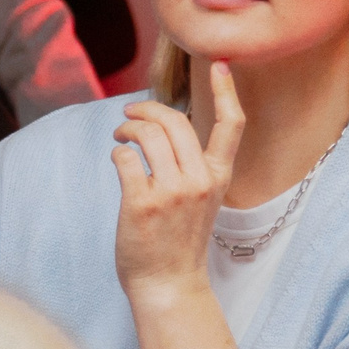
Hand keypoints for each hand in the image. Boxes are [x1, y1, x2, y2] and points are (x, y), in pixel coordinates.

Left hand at [110, 61, 243, 302]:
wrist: (169, 285)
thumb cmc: (180, 241)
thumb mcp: (202, 199)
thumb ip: (191, 166)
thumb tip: (162, 128)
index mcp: (218, 177)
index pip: (231, 125)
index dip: (226, 91)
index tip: (220, 64)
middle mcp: (199, 181)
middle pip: (175, 120)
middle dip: (146, 108)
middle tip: (128, 113)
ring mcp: (171, 192)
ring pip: (147, 134)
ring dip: (127, 128)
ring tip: (120, 138)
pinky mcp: (141, 202)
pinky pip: (125, 158)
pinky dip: (117, 154)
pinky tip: (118, 161)